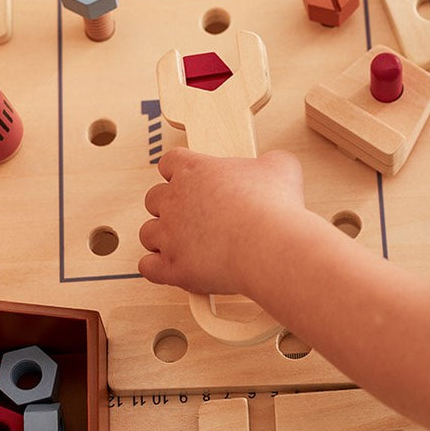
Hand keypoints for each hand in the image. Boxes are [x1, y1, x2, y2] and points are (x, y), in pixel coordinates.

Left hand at [138, 147, 304, 296]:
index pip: (170, 161)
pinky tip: (173, 268)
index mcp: (194, 170)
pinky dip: (158, 269)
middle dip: (170, 207)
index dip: (180, 172)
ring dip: (163, 239)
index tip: (192, 180)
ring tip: (185, 245)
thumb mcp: (281, 166)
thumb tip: (272, 165)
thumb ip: (269, 162)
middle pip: (153, 198)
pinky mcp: (172, 267)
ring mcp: (170, 236)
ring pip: (148, 234)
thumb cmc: (275, 206)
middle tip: (193, 216)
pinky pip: (148, 267)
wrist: (269, 246)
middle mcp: (174, 200)